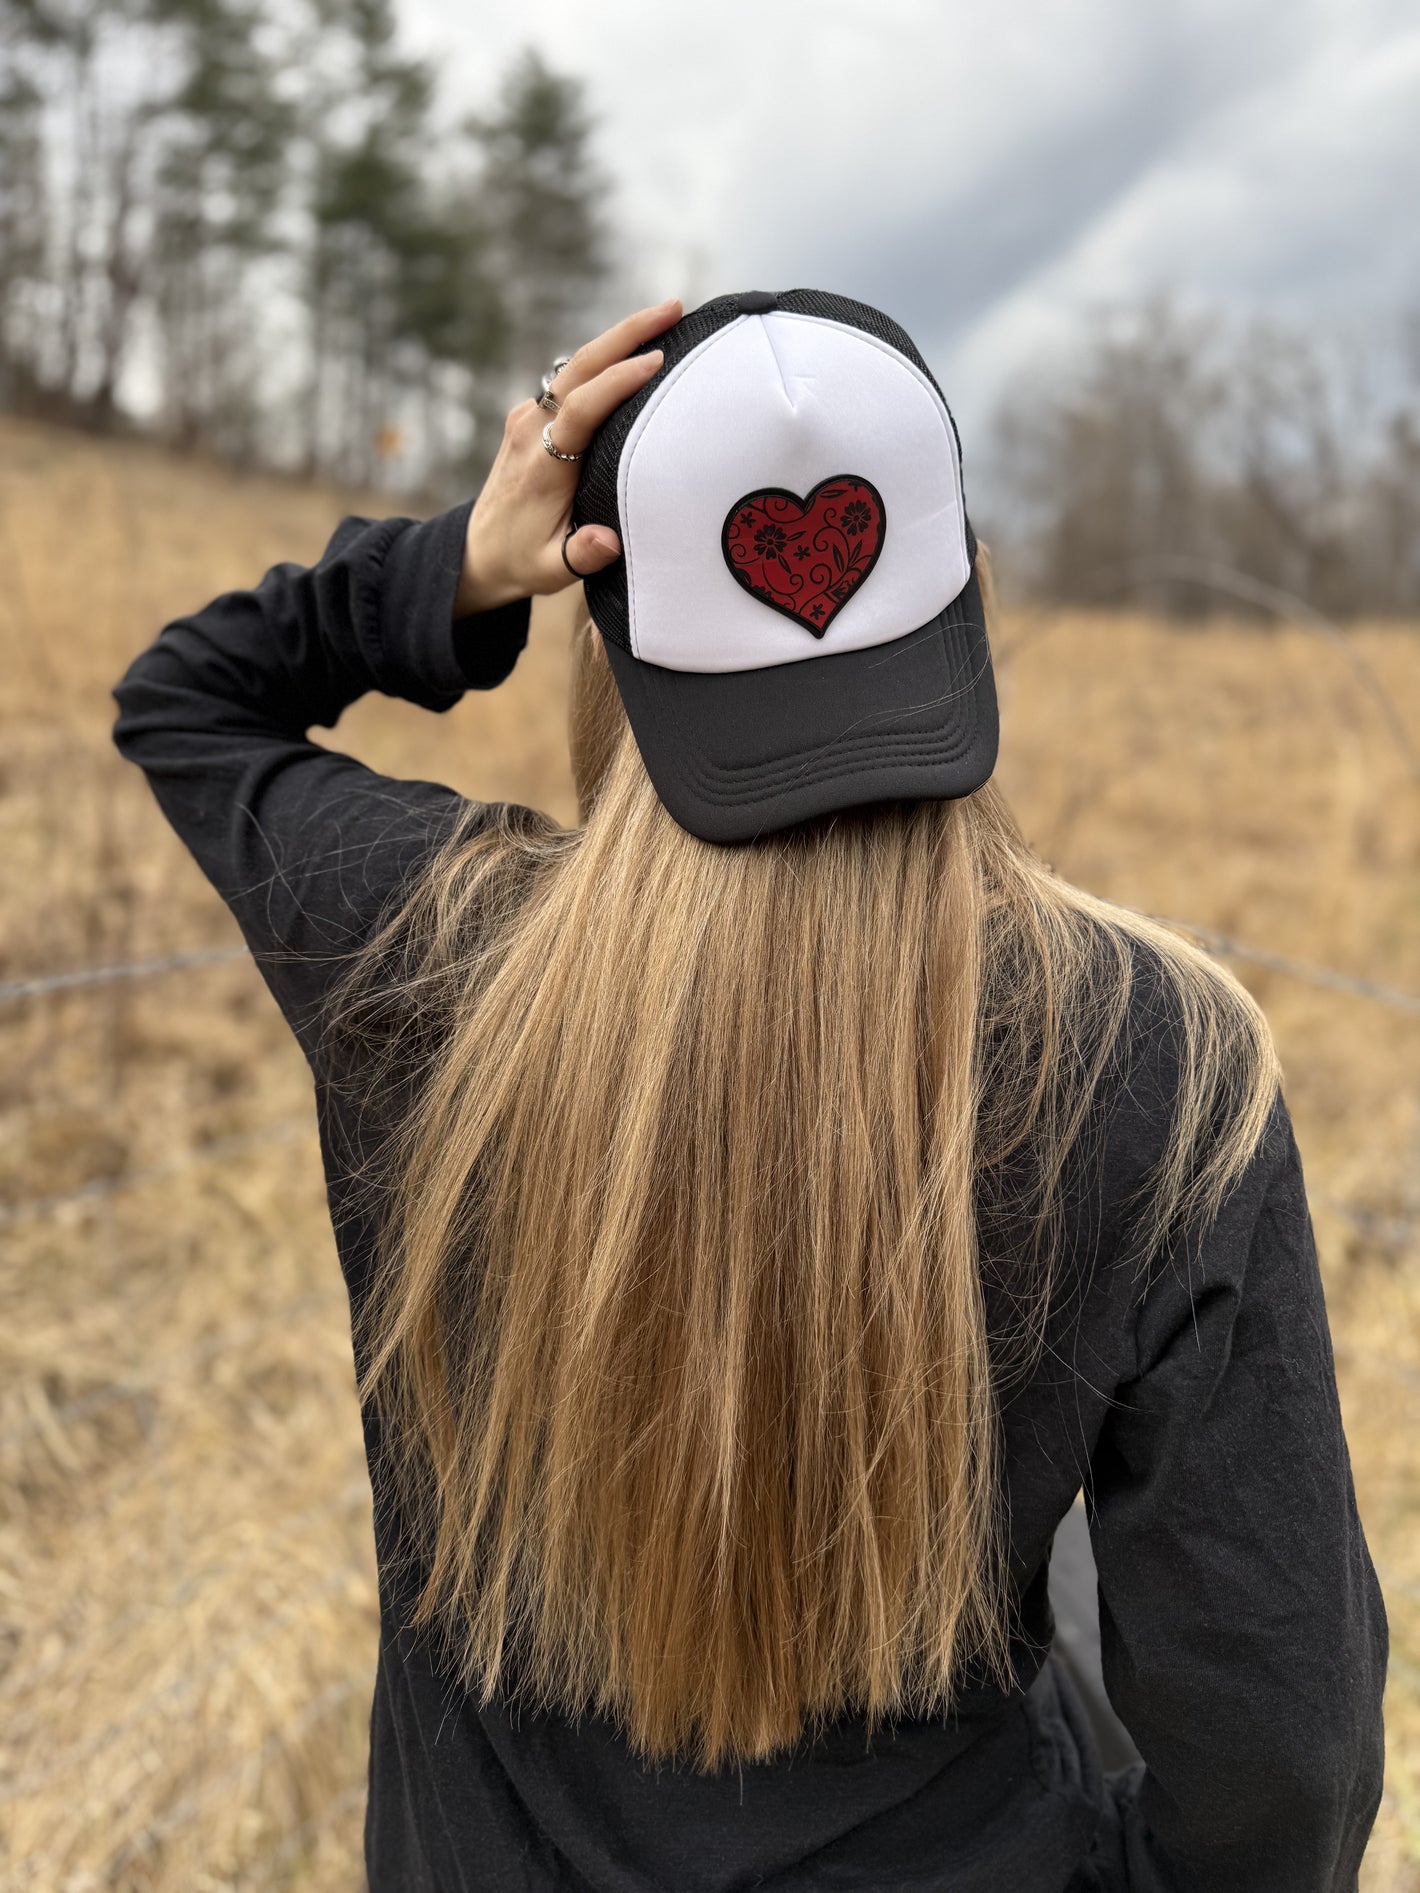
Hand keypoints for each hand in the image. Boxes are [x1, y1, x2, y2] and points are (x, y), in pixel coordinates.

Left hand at [456, 298, 682, 616]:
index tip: (657, 360)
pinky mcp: (533, 416)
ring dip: (621, 338)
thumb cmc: (522, 560)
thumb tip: (608, 541)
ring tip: (667, 318)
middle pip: (581, 366)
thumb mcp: (550, 571)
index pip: (582, 408)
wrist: (478, 550)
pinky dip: (607, 360)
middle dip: (628, 333)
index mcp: (542, 463)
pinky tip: (638, 352)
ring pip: (578, 365)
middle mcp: (532, 428)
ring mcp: (530, 417)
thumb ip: (580, 556)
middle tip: (674, 307)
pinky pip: (574, 379)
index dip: (618, 382)